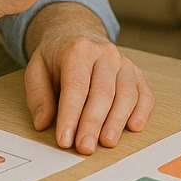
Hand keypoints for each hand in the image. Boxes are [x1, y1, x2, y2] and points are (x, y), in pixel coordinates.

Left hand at [26, 19, 152, 153]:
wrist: (78, 32)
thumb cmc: (57, 56)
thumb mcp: (36, 69)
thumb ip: (38, 96)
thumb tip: (43, 123)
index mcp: (78, 50)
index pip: (76, 87)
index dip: (70, 116)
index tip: (64, 140)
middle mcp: (105, 54)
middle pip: (103, 92)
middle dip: (93, 123)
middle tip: (85, 147)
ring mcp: (124, 63)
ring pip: (126, 94)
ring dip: (117, 121)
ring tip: (107, 142)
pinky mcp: (136, 73)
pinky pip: (144, 93)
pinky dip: (142, 111)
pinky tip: (134, 127)